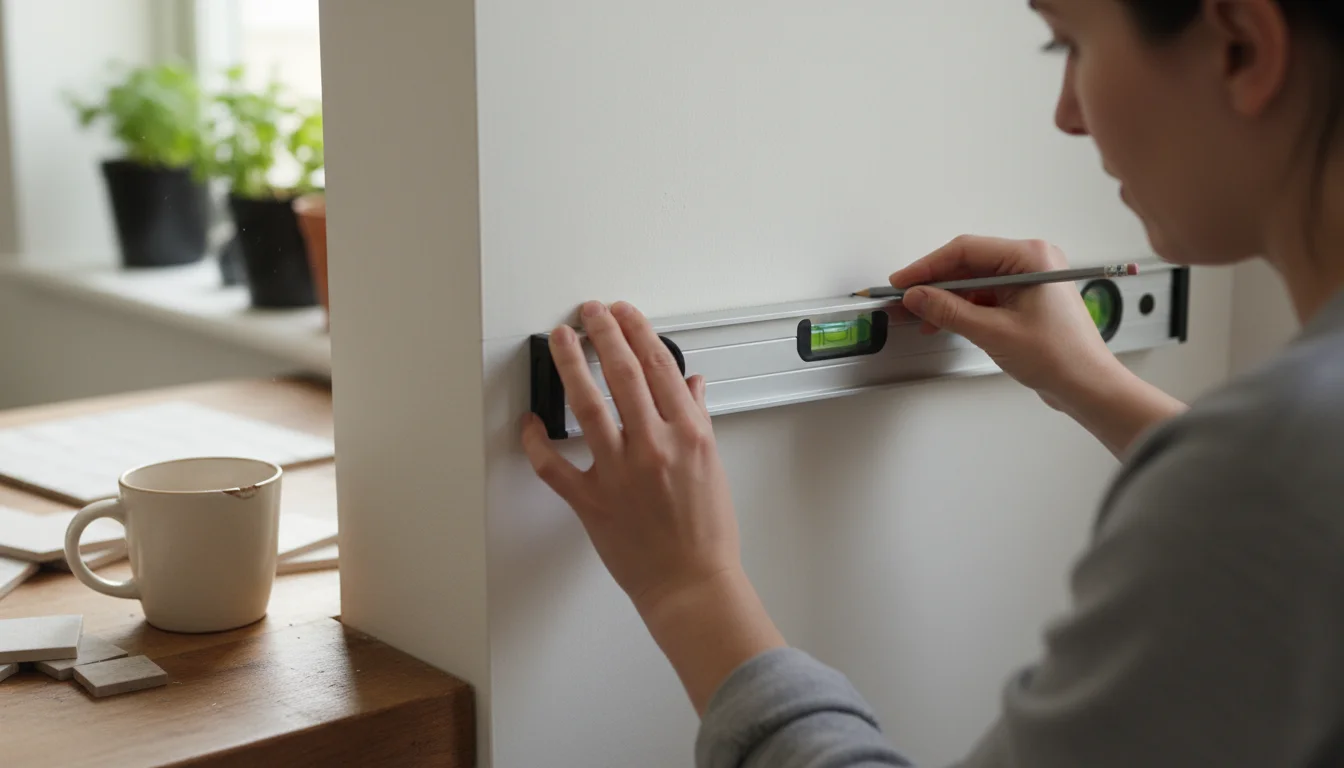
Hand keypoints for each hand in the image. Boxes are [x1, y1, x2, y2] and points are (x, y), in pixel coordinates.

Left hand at [521, 300, 784, 713]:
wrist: (691, 583)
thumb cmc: (706, 533)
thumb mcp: (711, 465)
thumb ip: (696, 418)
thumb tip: (690, 384)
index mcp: (688, 435)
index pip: (660, 367)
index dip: (638, 331)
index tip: (624, 313)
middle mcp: (653, 447)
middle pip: (623, 374)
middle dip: (603, 334)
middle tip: (588, 312)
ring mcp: (619, 473)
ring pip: (588, 406)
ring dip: (571, 366)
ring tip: (561, 339)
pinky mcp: (592, 501)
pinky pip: (554, 465)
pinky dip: (537, 441)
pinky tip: (532, 420)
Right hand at [891, 235, 1121, 408]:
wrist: (1088, 385)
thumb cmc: (1060, 356)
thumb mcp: (994, 332)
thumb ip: (950, 311)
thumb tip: (917, 296)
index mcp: (1031, 257)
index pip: (966, 251)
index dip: (928, 266)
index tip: (902, 282)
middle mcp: (1032, 262)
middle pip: (969, 264)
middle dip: (934, 284)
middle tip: (904, 299)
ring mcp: (1029, 281)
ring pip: (974, 281)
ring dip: (946, 299)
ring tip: (919, 316)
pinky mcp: (1025, 299)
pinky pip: (985, 296)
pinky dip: (962, 309)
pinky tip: (943, 322)